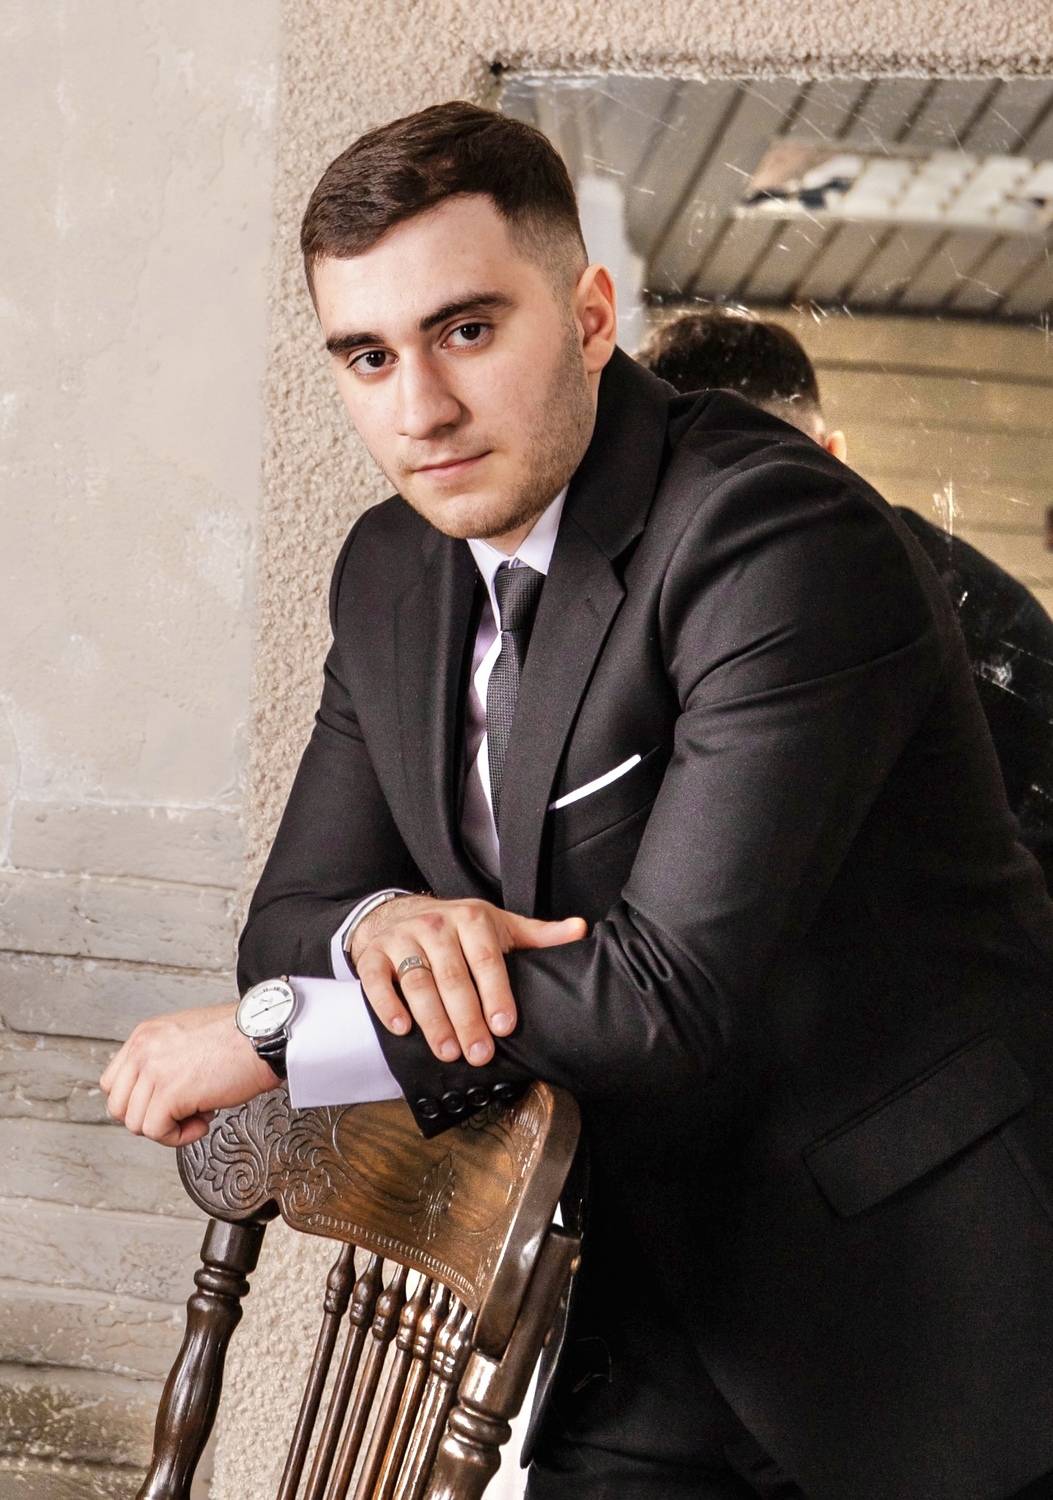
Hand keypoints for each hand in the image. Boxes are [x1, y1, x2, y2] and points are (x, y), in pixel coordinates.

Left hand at [100, 1002, 281, 1147]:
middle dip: (150, 1117)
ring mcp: (154, 1071)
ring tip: (199, 1112)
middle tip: (181, 1112)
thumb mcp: (188, 1036)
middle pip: (119, 1107)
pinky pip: (157, 1132)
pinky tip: (203, 1120)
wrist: (264, 1035)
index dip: (138, 1101)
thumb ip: (164, 1058)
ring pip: (136, 1124)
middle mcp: (143, 1050)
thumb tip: (158, 1092)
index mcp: (145, 1035)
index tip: (163, 1103)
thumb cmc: (240, 1037)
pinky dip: (179, 1137)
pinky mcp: (170, 1093)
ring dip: (168, 1127)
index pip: (113, 1082)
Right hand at [351, 895, 585, 1065]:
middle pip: (453, 977)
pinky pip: (377, 981)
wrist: (398, 910)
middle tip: (479, 1054)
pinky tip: (401, 1028)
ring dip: (432, 1019)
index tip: (505, 1026)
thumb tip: (580, 930)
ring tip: (447, 1051)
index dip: (496, 994)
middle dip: (466, 1019)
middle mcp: (436, 927)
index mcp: (472, 920)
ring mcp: (402, 939)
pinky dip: (386, 1004)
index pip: (487, 960)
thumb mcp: (499, 924)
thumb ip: (538, 934)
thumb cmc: (456, 926)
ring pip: (417, 982)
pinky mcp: (373, 954)